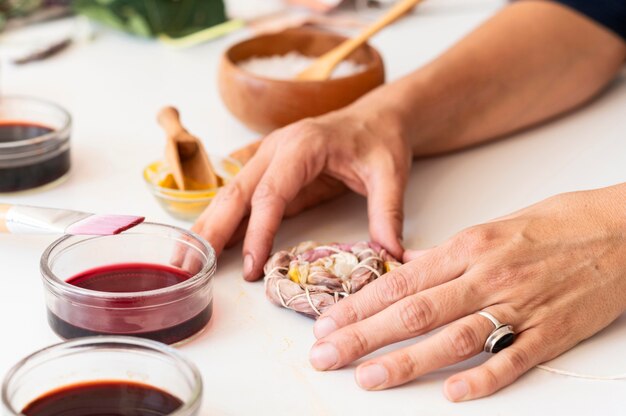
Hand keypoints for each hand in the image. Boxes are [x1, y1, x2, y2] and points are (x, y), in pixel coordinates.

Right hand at [193, 105, 411, 279]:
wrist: (376, 118)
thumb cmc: (379, 141)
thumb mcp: (390, 173)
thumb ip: (388, 211)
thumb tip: (390, 253)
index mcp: (303, 145)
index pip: (271, 193)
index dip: (258, 231)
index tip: (252, 267)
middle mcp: (277, 148)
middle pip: (237, 191)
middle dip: (212, 228)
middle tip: (188, 265)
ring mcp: (269, 158)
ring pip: (231, 193)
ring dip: (209, 226)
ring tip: (184, 258)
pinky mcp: (271, 172)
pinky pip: (243, 197)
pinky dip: (225, 220)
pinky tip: (208, 242)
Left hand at [309, 186, 625, 399]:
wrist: (621, 227)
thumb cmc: (556, 223)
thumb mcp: (492, 227)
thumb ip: (447, 254)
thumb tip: (407, 269)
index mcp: (468, 246)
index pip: (401, 282)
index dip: (359, 305)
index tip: (327, 322)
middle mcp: (487, 274)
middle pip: (414, 312)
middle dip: (363, 335)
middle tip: (326, 355)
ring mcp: (520, 304)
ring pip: (454, 337)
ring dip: (407, 361)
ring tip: (368, 378)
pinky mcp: (554, 331)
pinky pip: (515, 359)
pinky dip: (483, 378)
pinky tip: (452, 393)